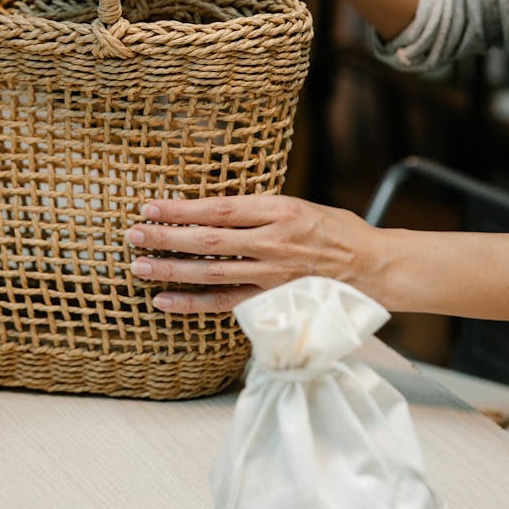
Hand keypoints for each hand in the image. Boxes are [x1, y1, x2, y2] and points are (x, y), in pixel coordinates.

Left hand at [125, 194, 382, 313]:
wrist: (375, 268)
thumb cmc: (337, 230)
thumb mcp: (300, 204)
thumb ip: (259, 209)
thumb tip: (213, 209)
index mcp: (279, 210)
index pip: (219, 209)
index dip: (181, 210)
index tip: (150, 206)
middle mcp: (273, 242)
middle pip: (208, 241)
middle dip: (166, 238)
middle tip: (133, 234)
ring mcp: (272, 276)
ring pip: (211, 274)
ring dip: (171, 270)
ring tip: (139, 266)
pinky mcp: (273, 301)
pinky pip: (225, 305)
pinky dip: (193, 304)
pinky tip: (165, 300)